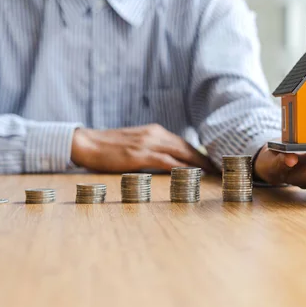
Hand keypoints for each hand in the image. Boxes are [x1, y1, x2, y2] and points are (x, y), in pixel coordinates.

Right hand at [71, 124, 214, 172]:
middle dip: (204, 159)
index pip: (183, 143)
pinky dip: (180, 167)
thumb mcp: (135, 145)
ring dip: (198, 164)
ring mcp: (148, 143)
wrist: (86, 143)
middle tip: (219, 170)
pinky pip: (166, 160)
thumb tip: (168, 164)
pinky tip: (190, 174)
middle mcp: (155, 134)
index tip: (212, 164)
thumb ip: (152, 150)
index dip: (199, 154)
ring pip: (180, 152)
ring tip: (211, 174)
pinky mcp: (139, 154)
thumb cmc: (109, 147)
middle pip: (187, 147)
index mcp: (155, 131)